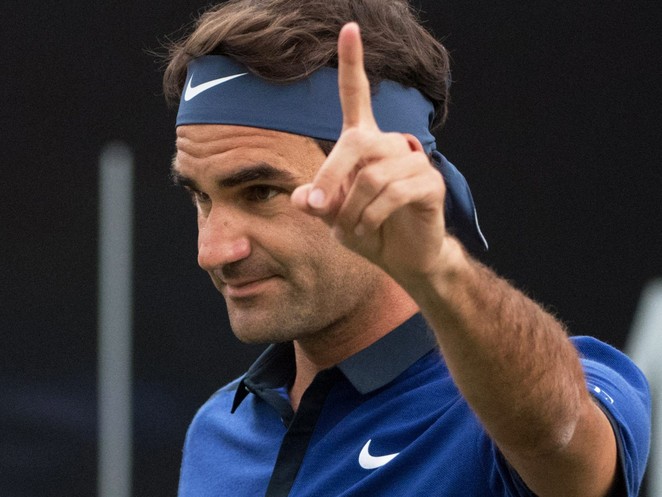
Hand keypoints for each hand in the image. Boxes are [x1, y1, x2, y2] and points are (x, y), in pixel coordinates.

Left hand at [291, 23, 448, 284]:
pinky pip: (394, 192)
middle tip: (319, 207)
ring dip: (351, 208)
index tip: (348, 28)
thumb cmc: (368, 230)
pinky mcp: (430, 184)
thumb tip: (302, 197)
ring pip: (373, 175)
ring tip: (349, 229)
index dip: (352, 63)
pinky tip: (367, 229)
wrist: (404, 259)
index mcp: (366, 143)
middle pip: (357, 142)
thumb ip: (316, 202)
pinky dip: (371, 215)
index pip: (357, 96)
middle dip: (331, 175)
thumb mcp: (332, 216)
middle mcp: (391, 145)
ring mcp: (414, 162)